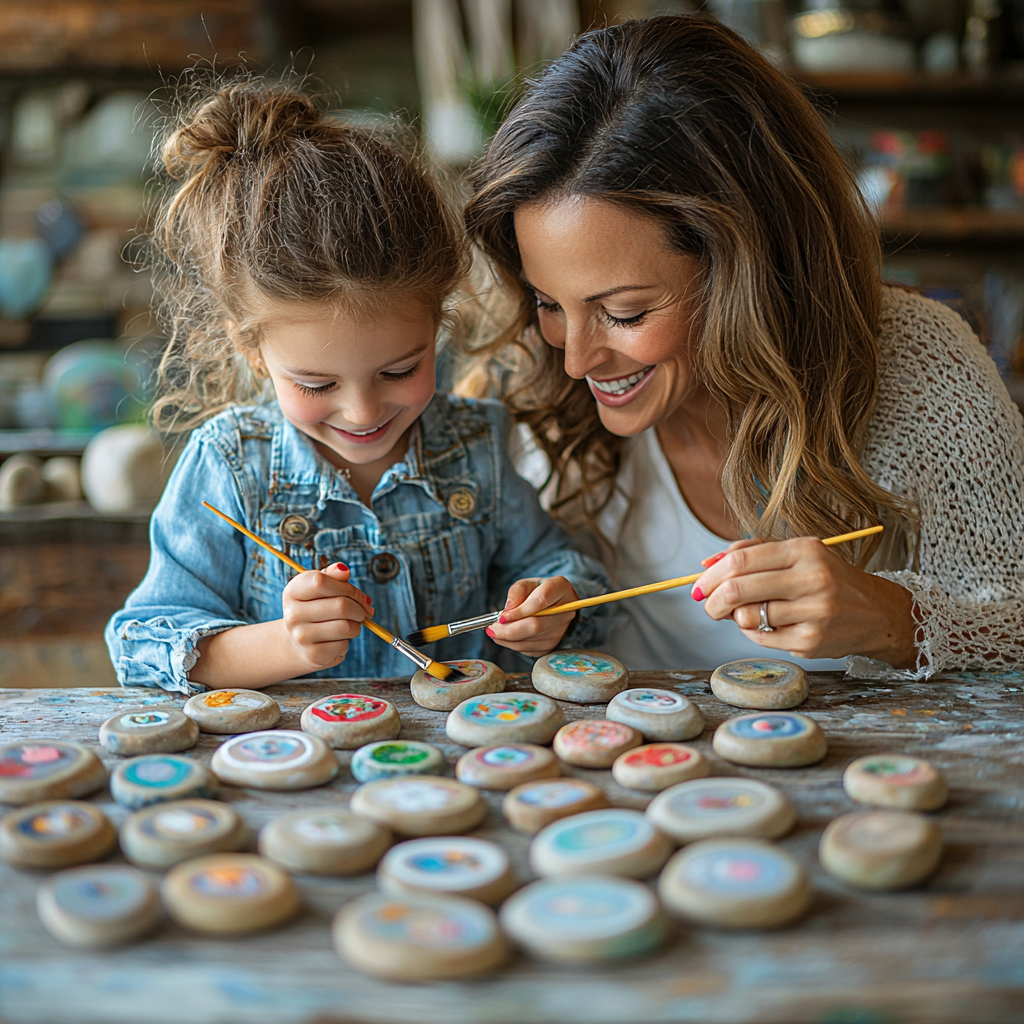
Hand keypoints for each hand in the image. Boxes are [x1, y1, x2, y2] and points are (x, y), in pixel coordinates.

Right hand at [281, 562, 372, 671]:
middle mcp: (293, 614)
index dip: (347, 587)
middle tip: (363, 611)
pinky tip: (340, 638)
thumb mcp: (319, 588)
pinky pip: (344, 644)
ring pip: (346, 626)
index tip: (357, 595)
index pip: (321, 581)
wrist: (298, 643)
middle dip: (360, 608)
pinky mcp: (313, 655)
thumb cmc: (315, 608)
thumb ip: (332, 575)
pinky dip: (348, 640)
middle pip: (340, 605)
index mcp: (293, 592)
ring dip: (357, 624)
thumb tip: (343, 570)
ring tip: (353, 623)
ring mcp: (301, 636)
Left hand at [485, 576, 579, 656]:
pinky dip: (513, 645)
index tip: (501, 617)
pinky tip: (505, 637)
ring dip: (508, 639)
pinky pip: (530, 649)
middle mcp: (566, 610)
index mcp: (561, 588)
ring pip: (532, 640)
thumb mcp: (525, 584)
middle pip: (536, 625)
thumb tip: (507, 611)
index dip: (519, 611)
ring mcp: (562, 629)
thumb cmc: (535, 591)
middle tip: (492, 629)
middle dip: (510, 630)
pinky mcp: (554, 643)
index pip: (541, 601)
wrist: (550, 604)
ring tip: (495, 632)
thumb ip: (516, 593)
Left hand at [693, 537, 916, 667]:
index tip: (699, 585)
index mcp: (805, 550)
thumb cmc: (826, 578)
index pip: (740, 561)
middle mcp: (812, 579)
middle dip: (711, 599)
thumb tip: (706, 564)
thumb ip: (751, 552)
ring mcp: (814, 613)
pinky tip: (766, 625)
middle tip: (706, 604)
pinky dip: (752, 632)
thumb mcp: (796, 553)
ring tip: (744, 613)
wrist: (875, 613)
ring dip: (733, 617)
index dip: (711, 575)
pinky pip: (760, 638)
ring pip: (746, 617)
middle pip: (737, 589)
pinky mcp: (812, 642)